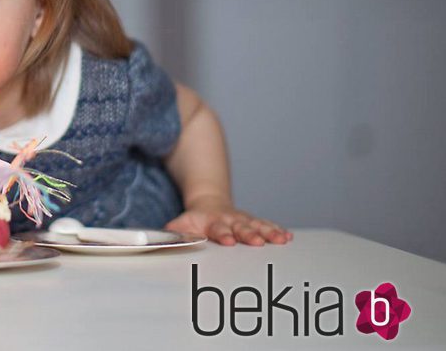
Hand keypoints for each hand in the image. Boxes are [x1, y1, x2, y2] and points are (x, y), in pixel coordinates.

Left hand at [165, 196, 292, 246]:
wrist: (209, 203)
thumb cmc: (195, 220)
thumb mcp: (181, 223)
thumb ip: (173, 233)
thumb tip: (158, 242)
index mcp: (211, 221)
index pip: (218, 229)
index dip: (223, 234)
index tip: (229, 241)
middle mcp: (230, 219)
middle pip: (241, 227)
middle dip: (250, 234)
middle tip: (258, 242)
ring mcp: (243, 220)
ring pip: (258, 225)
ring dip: (269, 232)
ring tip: (281, 240)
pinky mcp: (254, 221)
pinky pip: (267, 225)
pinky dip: (277, 230)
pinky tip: (287, 237)